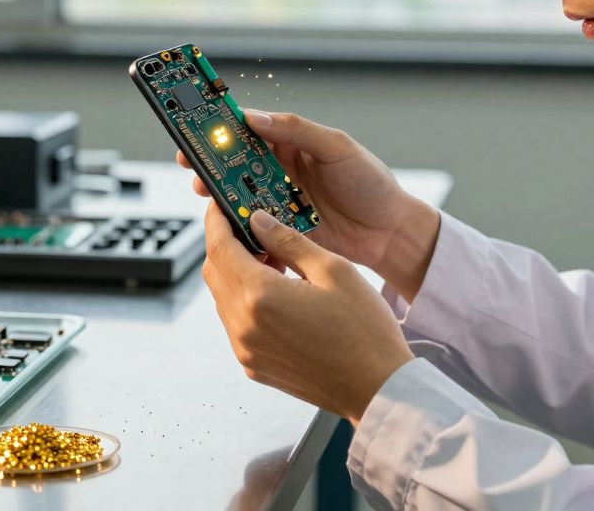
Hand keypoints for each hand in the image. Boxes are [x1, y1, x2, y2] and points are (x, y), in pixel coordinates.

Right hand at [178, 109, 439, 300]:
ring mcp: (277, 199)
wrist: (389, 233)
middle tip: (190, 162)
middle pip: (233, 160)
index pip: (248, 127)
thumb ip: (298, 130)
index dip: (220, 124)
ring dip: (218, 192)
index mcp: (291, 142)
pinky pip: (250, 223)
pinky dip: (237, 223)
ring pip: (237, 192)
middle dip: (209, 160)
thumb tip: (256, 117)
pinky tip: (228, 221)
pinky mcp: (280, 228)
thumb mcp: (338, 148)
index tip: (196, 123)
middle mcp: (279, 168)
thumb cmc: (371, 184)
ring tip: (205, 192)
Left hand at [200, 202, 414, 426]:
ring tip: (272, 261)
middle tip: (252, 229)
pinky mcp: (255, 366)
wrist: (379, 388)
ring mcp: (246, 351)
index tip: (220, 204)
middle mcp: (244, 327)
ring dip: (237, 273)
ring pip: (223, 298)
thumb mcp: (333, 270)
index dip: (216, 220)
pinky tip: (277, 292)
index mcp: (260, 297)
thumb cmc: (365, 330)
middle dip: (226, 244)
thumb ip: (288, 242)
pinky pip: (236, 324)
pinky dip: (246, 301)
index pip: (219, 247)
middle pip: (214, 272)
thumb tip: (258, 220)